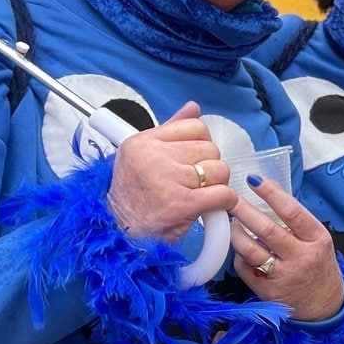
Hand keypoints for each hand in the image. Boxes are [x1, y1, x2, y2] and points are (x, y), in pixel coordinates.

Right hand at [107, 102, 234, 242]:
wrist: (118, 236)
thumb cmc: (132, 199)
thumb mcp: (141, 157)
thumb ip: (170, 131)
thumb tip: (193, 107)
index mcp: (142, 142)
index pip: (195, 127)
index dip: (202, 144)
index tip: (194, 160)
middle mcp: (153, 157)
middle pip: (210, 149)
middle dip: (210, 167)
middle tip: (196, 182)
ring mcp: (168, 180)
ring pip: (219, 170)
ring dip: (217, 185)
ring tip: (200, 195)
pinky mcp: (182, 204)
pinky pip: (223, 194)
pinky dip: (225, 202)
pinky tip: (213, 207)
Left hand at [228, 174, 343, 321]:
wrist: (324, 306)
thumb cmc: (318, 266)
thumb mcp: (318, 241)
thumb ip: (297, 223)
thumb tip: (268, 195)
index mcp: (316, 239)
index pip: (292, 211)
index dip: (271, 193)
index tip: (254, 180)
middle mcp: (301, 257)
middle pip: (266, 229)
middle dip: (244, 211)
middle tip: (230, 199)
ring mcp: (283, 276)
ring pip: (249, 249)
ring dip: (235, 233)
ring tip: (231, 224)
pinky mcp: (267, 291)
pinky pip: (244, 267)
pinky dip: (240, 255)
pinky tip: (242, 250)